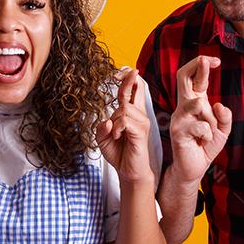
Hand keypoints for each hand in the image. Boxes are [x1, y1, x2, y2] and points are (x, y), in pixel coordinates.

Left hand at [97, 68, 152, 183]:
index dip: (127, 79)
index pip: (132, 90)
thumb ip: (101, 127)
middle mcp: (139, 114)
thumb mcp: (103, 138)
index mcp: (130, 113)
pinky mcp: (141, 131)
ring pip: (124, 108)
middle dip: (126, 80)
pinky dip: (117, 128)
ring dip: (115, 120)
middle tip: (116, 75)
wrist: (129, 171)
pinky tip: (118, 136)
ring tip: (115, 134)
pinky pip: (125, 121)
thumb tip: (106, 120)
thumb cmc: (119, 153)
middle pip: (135, 89)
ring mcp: (142, 122)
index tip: (119, 72)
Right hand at [169, 56, 231, 183]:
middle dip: (196, 66)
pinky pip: (201, 126)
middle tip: (207, 60)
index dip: (202, 65)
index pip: (194, 78)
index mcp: (194, 102)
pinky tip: (202, 143)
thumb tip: (219, 104)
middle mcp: (184, 106)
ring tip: (209, 132)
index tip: (215, 60)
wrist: (194, 168)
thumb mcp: (222, 130)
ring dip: (211, 120)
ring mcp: (178, 117)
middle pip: (182, 77)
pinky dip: (208, 135)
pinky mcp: (177, 131)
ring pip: (199, 104)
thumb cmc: (205, 146)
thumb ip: (224, 117)